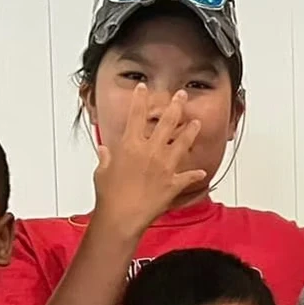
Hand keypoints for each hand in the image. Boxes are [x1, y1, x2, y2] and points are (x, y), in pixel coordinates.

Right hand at [93, 85, 209, 238]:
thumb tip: (103, 150)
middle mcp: (150, 151)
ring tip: (197, 123)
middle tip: (181, 95)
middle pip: (166, 122)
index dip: (140, 99)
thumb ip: (105, 158)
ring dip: (190, 131)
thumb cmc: (109, 196)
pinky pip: (188, 177)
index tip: (144, 88)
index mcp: (130, 145)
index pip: (136, 115)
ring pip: (182, 143)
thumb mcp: (102, 172)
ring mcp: (164, 166)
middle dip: (176, 105)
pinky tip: (201, 171)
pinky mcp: (173, 183)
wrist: (121, 217)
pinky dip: (195, 175)